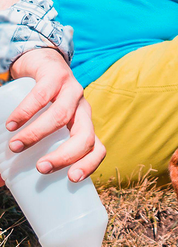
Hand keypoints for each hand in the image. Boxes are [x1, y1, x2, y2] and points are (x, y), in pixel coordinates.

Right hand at [3, 48, 105, 184]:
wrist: (41, 64)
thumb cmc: (41, 106)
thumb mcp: (41, 128)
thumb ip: (29, 150)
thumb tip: (0, 182)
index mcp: (85, 127)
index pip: (98, 150)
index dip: (90, 165)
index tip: (71, 179)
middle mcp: (84, 111)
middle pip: (85, 137)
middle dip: (65, 156)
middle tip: (41, 168)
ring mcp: (73, 92)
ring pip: (62, 116)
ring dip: (38, 134)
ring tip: (15, 146)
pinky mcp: (56, 76)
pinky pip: (43, 95)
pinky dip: (27, 111)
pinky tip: (12, 123)